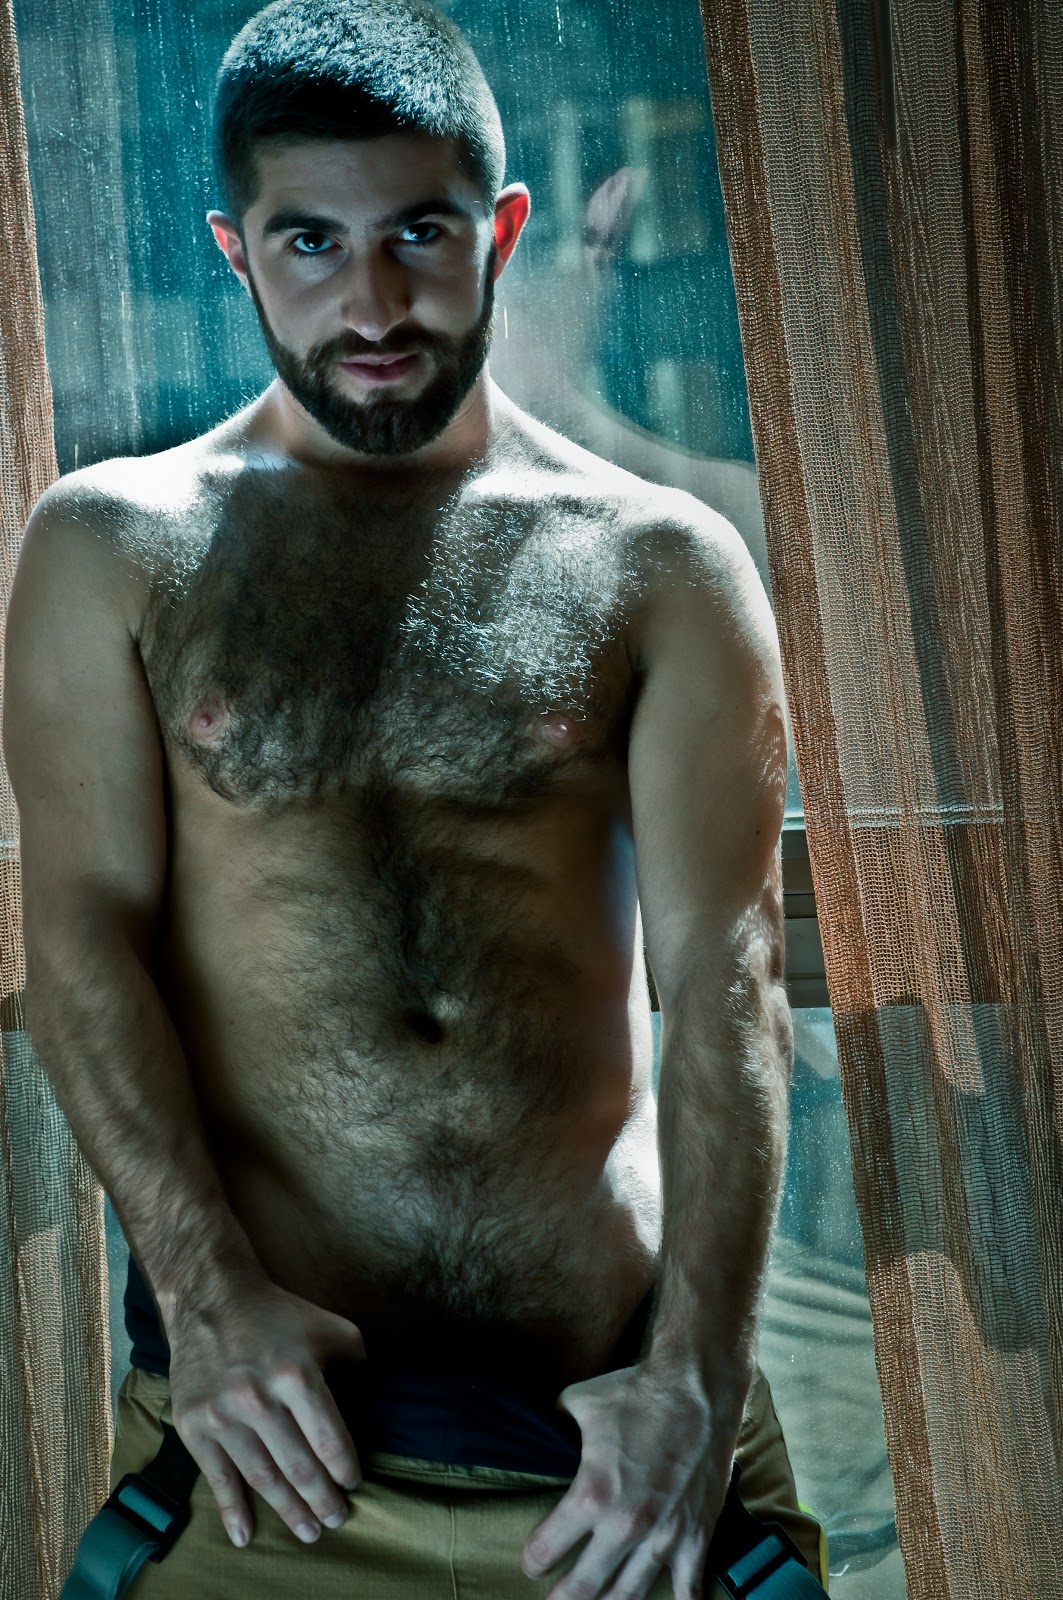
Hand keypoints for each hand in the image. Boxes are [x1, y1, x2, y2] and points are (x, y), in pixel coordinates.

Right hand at [165, 1271, 365, 1549]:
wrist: (211, 1300)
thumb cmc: (276, 1315)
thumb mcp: (326, 1325)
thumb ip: (356, 1357)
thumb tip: (378, 1389)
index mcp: (296, 1374)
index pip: (329, 1440)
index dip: (345, 1470)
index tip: (353, 1483)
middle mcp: (258, 1399)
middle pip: (300, 1467)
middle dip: (322, 1501)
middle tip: (336, 1520)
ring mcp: (223, 1416)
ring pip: (264, 1478)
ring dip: (289, 1510)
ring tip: (308, 1532)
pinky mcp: (194, 1426)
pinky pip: (218, 1477)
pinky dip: (232, 1511)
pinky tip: (246, 1535)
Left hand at [522, 1363, 738, 1599]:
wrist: (698, 1389)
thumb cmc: (637, 1394)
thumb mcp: (580, 1402)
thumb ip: (557, 1424)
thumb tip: (543, 1428)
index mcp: (592, 1495)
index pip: (546, 1548)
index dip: (534, 1559)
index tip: (532, 1562)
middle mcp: (625, 1525)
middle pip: (583, 1587)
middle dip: (563, 1599)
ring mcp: (663, 1535)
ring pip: (628, 1595)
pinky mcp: (696, 1535)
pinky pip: (687, 1586)